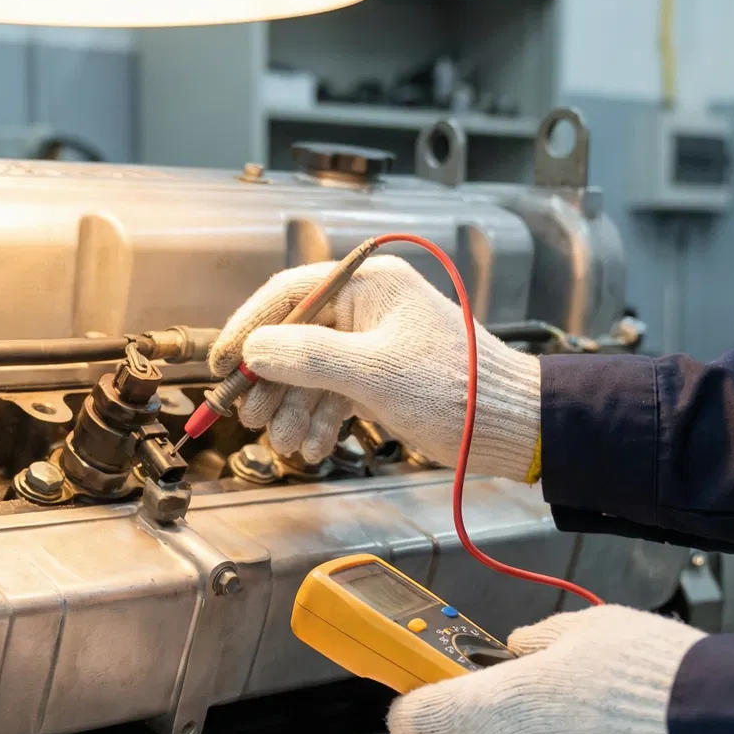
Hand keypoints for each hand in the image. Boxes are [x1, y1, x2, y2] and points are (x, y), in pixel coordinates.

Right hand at [209, 256, 542, 471]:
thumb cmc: (456, 391)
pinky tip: (315, 448)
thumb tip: (253, 351)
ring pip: (311, 373)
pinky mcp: (382, 377)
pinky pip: (334, 393)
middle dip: (271, 384)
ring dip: (293, 411)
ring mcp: (374, 344)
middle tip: (252, 419)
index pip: (289, 295)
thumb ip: (309, 358)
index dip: (248, 329)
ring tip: (286, 446)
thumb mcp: (374, 373)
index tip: (220, 365)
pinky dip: (320, 420)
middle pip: (294, 339)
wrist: (513, 426)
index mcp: (369, 285)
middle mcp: (368, 307)